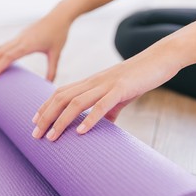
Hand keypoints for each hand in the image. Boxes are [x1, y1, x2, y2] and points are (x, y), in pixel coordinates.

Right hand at [0, 9, 71, 82]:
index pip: (8, 57)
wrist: (59, 16)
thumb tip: (49, 86)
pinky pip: (4, 45)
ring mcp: (18, 37)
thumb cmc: (59, 34)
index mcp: (28, 44)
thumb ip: (52, 70)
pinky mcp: (19, 35)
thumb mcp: (56, 54)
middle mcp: (20, 40)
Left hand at [31, 51, 179, 140]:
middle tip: (35, 135)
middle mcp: (93, 82)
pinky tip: (80, 132)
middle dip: (46, 117)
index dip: (45, 106)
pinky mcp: (121, 89)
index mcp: (90, 82)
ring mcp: (106, 85)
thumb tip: (104, 125)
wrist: (160, 58)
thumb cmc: (138, 77)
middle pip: (61, 98)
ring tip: (50, 137)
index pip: (60, 93)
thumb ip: (109, 110)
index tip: (34, 121)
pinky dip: (90, 119)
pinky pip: (102, 105)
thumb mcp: (119, 95)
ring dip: (61, 121)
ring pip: (76, 102)